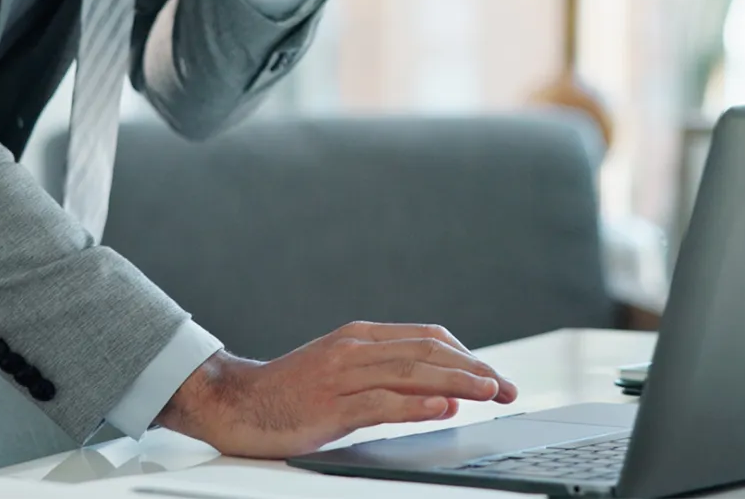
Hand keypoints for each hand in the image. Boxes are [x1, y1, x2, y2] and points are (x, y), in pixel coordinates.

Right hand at [156, 320, 517, 458]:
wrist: (237, 402)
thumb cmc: (291, 392)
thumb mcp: (342, 373)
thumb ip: (386, 378)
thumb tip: (442, 394)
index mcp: (360, 337)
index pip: (426, 337)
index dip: (466, 354)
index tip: (494, 374)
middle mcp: (355, 348)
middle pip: (427, 351)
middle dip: (474, 367)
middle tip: (508, 386)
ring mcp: (342, 375)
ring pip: (412, 370)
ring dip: (457, 380)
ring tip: (490, 390)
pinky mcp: (330, 405)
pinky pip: (382, 401)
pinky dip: (417, 402)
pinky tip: (443, 406)